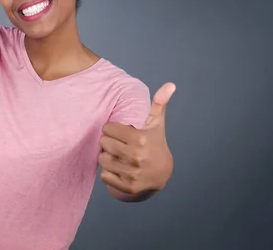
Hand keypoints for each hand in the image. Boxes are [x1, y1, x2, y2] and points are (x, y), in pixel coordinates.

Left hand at [98, 82, 175, 198]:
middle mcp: (136, 157)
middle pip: (103, 143)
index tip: (121, 132)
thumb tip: (170, 84)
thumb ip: (159, 103)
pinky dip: (109, 173)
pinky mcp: (126, 187)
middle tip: (120, 145)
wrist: (162, 174)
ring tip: (119, 156)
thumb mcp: (156, 124)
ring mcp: (131, 173)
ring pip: (101, 159)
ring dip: (108, 157)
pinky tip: (120, 169)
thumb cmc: (154, 144)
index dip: (113, 129)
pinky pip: (104, 176)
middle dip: (109, 142)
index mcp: (140, 139)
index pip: (108, 128)